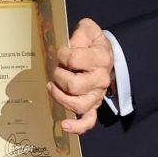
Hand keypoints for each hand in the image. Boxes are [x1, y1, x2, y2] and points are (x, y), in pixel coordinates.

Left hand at [49, 18, 112, 135]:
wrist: (105, 54)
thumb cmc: (93, 43)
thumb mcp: (89, 30)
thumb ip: (80, 33)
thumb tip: (70, 45)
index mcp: (100, 58)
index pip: (74, 59)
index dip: (62, 55)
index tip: (61, 52)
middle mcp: (101, 79)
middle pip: (74, 85)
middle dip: (58, 75)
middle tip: (55, 69)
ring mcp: (97, 95)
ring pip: (78, 104)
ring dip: (60, 97)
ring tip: (52, 87)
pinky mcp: (93, 105)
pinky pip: (89, 120)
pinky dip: (77, 126)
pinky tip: (64, 125)